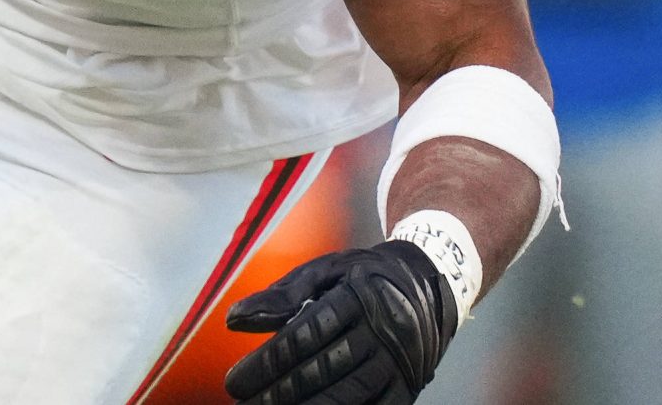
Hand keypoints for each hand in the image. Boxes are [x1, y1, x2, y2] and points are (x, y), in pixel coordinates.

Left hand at [224, 243, 457, 404]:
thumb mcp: (324, 271)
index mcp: (359, 296)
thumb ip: (281, 295)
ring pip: (348, 396)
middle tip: (244, 404)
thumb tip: (233, 320)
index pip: (307, 334)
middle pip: (324, 369)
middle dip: (278, 393)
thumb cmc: (362, 277)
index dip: (268, 361)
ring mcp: (397, 363)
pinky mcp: (407, 387)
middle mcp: (382, 331)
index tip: (234, 381)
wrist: (428, 283)